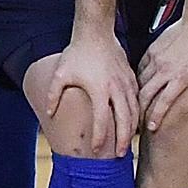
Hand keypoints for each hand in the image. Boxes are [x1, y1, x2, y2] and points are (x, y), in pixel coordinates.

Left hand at [44, 26, 140, 155]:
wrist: (95, 32)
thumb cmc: (77, 53)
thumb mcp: (61, 74)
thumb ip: (54, 95)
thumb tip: (49, 113)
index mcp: (99, 90)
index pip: (102, 121)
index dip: (100, 138)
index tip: (97, 150)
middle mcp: (116, 88)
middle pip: (125, 120)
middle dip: (124, 140)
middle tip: (121, 154)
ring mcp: (126, 82)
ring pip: (135, 111)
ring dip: (133, 129)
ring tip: (129, 142)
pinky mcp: (131, 77)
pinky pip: (137, 99)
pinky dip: (137, 112)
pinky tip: (134, 121)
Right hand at [135, 17, 187, 134]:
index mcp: (180, 78)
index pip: (163, 102)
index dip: (156, 116)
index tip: (151, 127)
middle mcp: (165, 70)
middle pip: (146, 94)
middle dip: (140, 109)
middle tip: (139, 119)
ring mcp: (156, 59)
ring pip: (140, 81)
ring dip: (138, 94)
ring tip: (137, 104)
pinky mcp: (152, 50)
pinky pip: (140, 68)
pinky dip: (139, 78)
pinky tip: (140, 84)